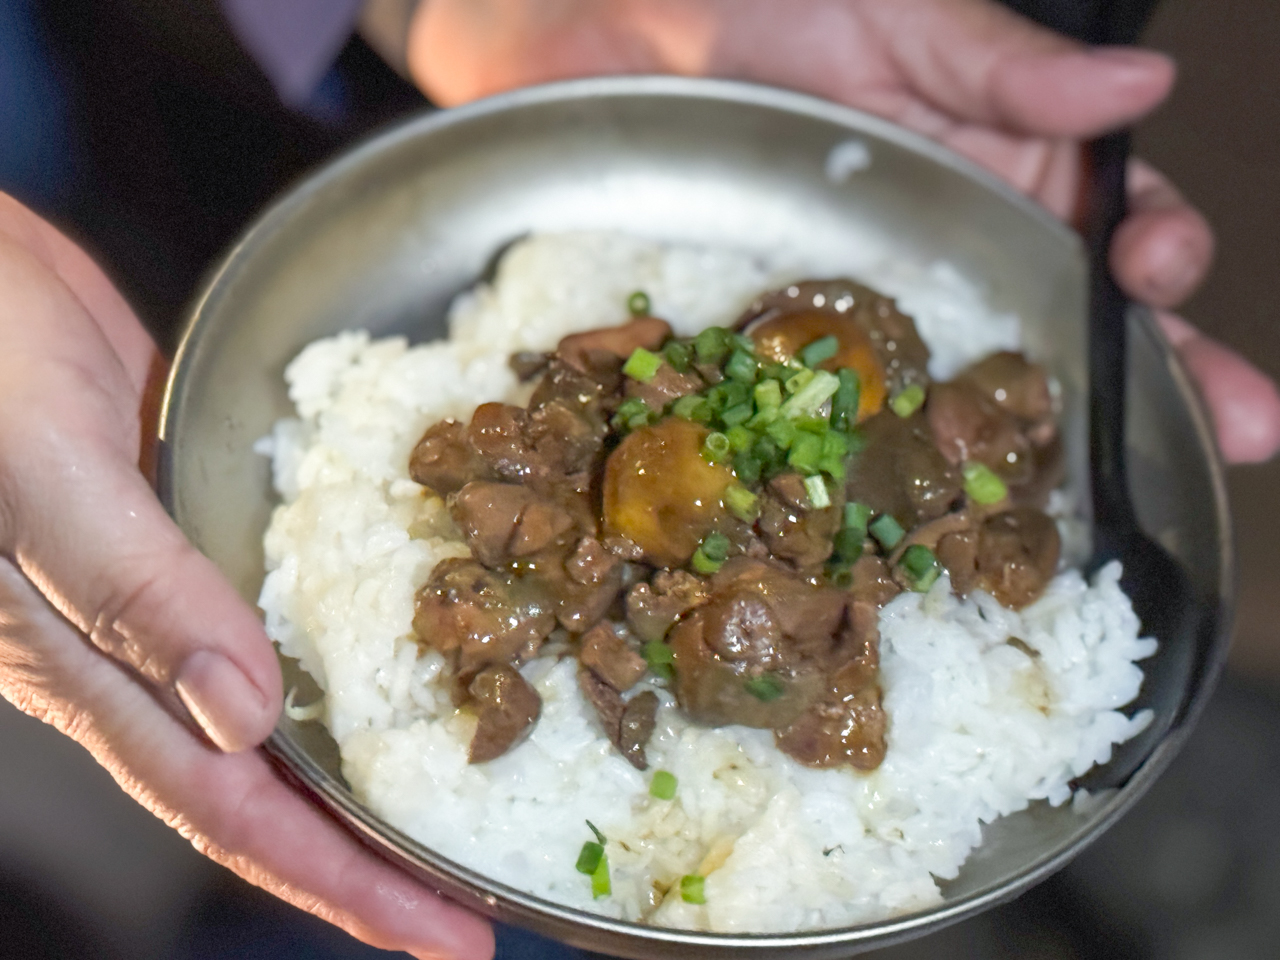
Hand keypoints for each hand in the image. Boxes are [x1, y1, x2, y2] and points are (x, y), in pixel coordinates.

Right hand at [0, 193, 493, 959]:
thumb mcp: (40, 480)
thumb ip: (133, 594)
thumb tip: (245, 719)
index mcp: (96, 671)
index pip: (236, 812)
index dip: (343, 885)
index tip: (446, 939)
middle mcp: (145, 654)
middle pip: (277, 785)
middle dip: (380, 855)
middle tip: (484, 898)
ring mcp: (180, 592)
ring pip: (287, 708)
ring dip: (371, 765)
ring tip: (468, 797)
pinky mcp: (205, 527)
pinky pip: (290, 611)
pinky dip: (351, 649)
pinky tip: (415, 651)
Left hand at [407, 0, 1279, 463]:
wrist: (599, 29)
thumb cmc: (752, 7)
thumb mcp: (897, 18)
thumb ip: (1004, 65)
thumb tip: (1140, 94)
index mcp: (989, 167)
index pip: (1104, 222)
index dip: (1158, 259)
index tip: (1169, 279)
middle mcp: (940, 254)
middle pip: (1063, 328)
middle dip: (1151, 380)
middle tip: (1230, 435)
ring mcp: (862, 311)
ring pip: (969, 389)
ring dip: (1044, 446)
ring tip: (1115, 496)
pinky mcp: (778, 348)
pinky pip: (845, 416)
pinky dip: (884, 468)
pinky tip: (928, 513)